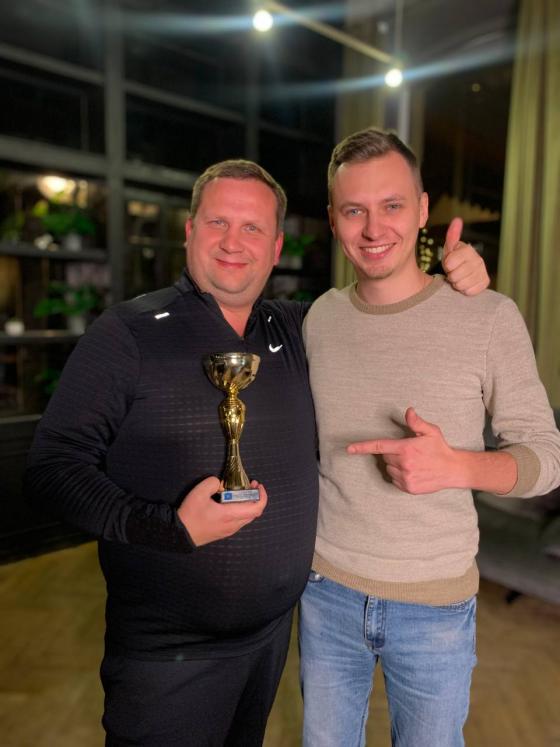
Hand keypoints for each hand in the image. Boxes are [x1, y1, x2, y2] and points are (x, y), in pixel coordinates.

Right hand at [177, 476, 267, 545]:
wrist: (180, 534)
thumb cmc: (191, 514)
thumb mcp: (199, 491)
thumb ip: (213, 482)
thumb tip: (220, 484)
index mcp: (230, 515)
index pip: (256, 509)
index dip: (262, 496)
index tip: (258, 485)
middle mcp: (233, 525)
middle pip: (254, 513)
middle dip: (255, 497)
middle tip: (250, 485)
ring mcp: (229, 530)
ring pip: (246, 517)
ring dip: (248, 504)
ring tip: (239, 492)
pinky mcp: (224, 532)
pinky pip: (239, 521)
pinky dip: (240, 510)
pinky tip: (230, 502)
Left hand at [347, 407, 462, 493]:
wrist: (453, 470)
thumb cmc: (440, 448)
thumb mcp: (431, 431)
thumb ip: (417, 422)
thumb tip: (408, 411)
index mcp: (406, 449)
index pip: (379, 446)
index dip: (362, 447)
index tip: (349, 449)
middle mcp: (404, 464)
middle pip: (385, 457)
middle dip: (393, 453)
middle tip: (409, 452)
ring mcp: (406, 478)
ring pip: (389, 469)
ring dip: (396, 465)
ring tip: (413, 462)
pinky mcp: (408, 488)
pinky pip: (395, 479)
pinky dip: (400, 475)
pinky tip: (413, 471)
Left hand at [442, 217, 488, 294]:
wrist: (462, 271)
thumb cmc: (454, 259)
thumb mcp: (449, 248)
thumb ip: (452, 236)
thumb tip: (457, 220)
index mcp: (468, 250)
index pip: (450, 263)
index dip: (446, 266)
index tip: (448, 264)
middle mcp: (478, 260)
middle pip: (455, 276)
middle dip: (451, 276)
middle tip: (453, 272)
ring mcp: (483, 271)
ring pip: (462, 285)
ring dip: (457, 284)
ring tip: (458, 278)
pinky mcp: (485, 282)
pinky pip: (470, 291)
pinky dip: (465, 290)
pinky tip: (465, 283)